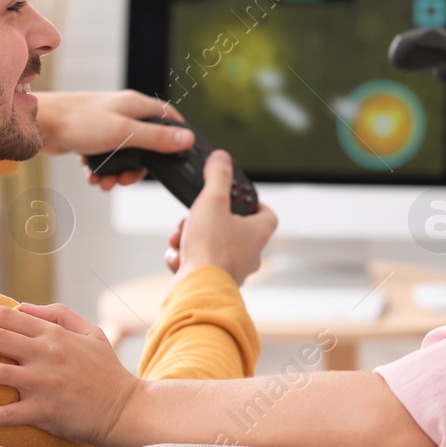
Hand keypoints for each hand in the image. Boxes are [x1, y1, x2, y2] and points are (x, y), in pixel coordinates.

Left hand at [0, 302, 141, 446]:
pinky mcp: (44, 412)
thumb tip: (23, 307)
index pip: (4, 316)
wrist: (127, 408)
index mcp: (52, 334)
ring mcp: (44, 383)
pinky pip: (4, 415)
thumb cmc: (106, 370)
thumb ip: (57, 314)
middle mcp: (45, 354)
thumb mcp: (89, 331)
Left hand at [32, 90, 193, 188]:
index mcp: (136, 106)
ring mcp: (107, 124)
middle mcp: (123, 112)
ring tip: (105, 183)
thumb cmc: (80, 122)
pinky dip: (101, 170)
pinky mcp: (91, 136)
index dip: (177, 135)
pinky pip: (104, 157)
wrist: (41, 123)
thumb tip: (187, 139)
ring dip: (116, 172)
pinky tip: (92, 177)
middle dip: (137, 167)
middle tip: (126, 181)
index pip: (168, 116)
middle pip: (145, 143)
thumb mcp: (124, 133)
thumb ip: (156, 138)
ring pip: (123, 154)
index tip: (180, 155)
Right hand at [166, 150, 276, 284]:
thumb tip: (222, 157)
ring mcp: (231, 271)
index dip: (256, 204)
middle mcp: (249, 254)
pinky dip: (185, 259)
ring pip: (211, 247)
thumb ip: (217, 176)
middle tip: (194, 217)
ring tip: (180, 238)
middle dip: (207, 221)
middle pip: (231, 229)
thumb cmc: (211, 248)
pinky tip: (177, 258)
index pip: (267, 215)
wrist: (197, 289)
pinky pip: (198, 265)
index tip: (241, 197)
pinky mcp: (212, 283)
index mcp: (256, 234)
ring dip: (191, 239)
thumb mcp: (213, 200)